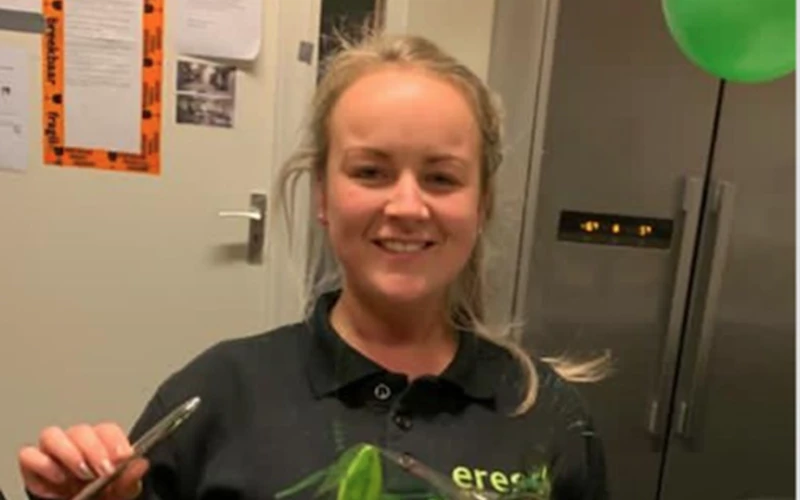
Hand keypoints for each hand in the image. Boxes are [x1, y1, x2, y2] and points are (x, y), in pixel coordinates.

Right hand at [18, 422, 148, 499]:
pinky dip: (42, 466)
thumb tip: (141, 464)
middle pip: (81, 431)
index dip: (116, 441)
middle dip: (94, 450)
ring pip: (51, 434)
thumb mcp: (120, 490)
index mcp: (100, 442)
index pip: (107, 430)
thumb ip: (129, 478)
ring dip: (67, 452)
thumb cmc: (100, 494)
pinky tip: (58, 482)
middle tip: (103, 471)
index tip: (124, 457)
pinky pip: (29, 455)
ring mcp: (52, 451)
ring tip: (81, 473)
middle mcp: (75, 441)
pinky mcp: (32, 465)